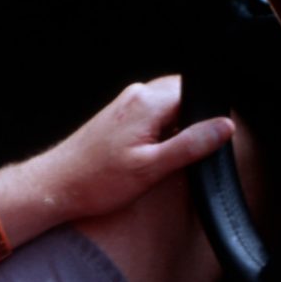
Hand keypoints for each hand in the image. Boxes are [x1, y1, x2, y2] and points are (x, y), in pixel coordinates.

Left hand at [29, 75, 234, 222]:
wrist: (55, 186)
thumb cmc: (97, 181)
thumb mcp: (151, 168)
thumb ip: (190, 145)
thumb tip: (224, 127)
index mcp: (149, 103)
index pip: (197, 95)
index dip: (210, 118)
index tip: (210, 142)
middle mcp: (137, 95)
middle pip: (185, 96)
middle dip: (195, 120)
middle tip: (187, 153)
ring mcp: (126, 103)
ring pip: (169, 105)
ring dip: (177, 126)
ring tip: (165, 156)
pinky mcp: (119, 115)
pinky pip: (154, 113)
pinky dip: (162, 129)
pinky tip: (152, 154)